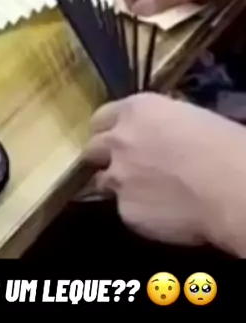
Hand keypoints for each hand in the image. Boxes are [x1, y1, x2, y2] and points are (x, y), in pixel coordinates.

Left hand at [84, 93, 245, 254]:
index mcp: (136, 110)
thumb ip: (159, 123)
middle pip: (92, 148)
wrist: (230, 188)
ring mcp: (118, 177)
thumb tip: (157, 130)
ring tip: (145, 193)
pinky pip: (125, 210)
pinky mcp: (125, 210)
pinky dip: (138, 211)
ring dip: (117, 185)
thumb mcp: (188, 116)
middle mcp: (118, 140)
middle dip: (101, 157)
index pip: (102, 117)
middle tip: (123, 166)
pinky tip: (162, 212)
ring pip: (102, 182)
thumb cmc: (224, 147)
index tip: (115, 137)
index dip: (108, 129)